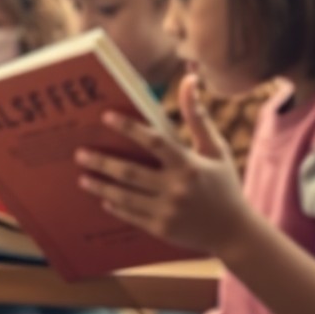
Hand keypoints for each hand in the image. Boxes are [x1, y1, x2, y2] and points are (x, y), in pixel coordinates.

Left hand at [76, 74, 254, 255]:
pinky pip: (131, 216)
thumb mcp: (215, 150)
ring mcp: (168, 211)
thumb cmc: (223, 185)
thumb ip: (198, 117)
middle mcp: (177, 189)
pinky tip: (103, 197)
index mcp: (189, 166)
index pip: (155, 142)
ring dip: (101, 186)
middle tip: (80, 153)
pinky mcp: (162, 229)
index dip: (129, 128)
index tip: (106, 116)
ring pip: (125, 196)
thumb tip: (189, 80)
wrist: (235, 232)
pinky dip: (115, 206)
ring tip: (83, 177)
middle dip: (102, 161)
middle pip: (131, 172)